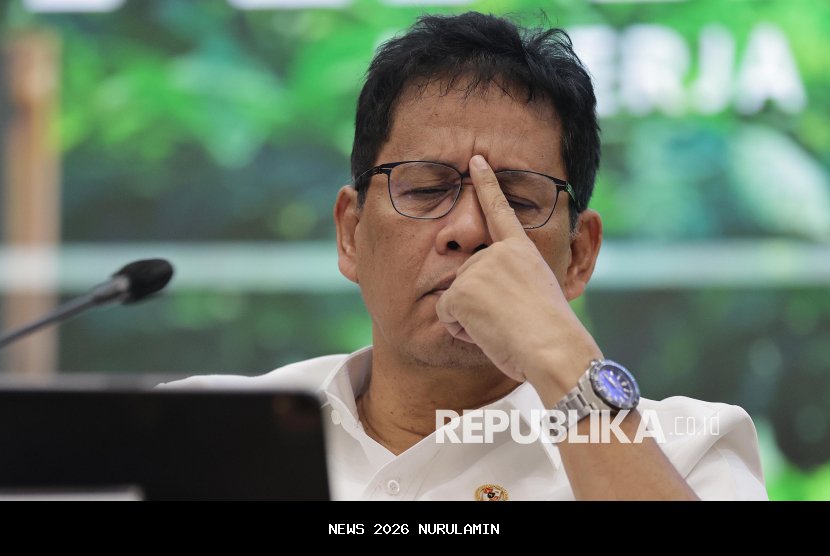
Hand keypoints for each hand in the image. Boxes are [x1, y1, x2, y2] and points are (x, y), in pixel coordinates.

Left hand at [434, 155, 601, 398]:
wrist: (554, 348)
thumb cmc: (554, 334)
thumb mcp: (542, 294)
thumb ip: (520, 279)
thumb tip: (523, 278)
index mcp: (522, 250)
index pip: (500, 210)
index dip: (488, 184)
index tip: (477, 159)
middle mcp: (498, 253)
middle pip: (467, 278)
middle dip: (478, 304)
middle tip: (510, 319)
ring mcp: (478, 268)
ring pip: (455, 299)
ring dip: (472, 320)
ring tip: (502, 327)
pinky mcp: (462, 290)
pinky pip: (447, 315)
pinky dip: (462, 331)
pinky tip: (489, 332)